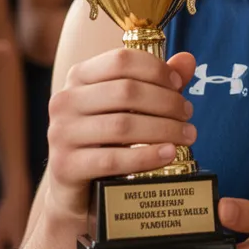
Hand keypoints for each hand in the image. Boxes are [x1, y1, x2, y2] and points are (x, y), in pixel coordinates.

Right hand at [45, 50, 197, 219]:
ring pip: (123, 125)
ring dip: (163, 129)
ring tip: (187, 135)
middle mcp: (65, 101)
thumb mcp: (130, 107)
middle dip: (166, 101)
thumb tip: (187, 60)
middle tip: (187, 113)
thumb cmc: (107, 139)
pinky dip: (146, 156)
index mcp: (79, 77)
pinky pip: (113, 159)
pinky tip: (168, 154)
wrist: (76, 189)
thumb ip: (156, 82)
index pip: (121, 60)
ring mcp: (61, 133)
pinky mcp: (65, 166)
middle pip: (126, 91)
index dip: (156, 69)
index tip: (179, 84)